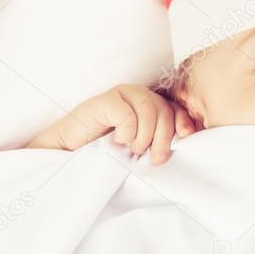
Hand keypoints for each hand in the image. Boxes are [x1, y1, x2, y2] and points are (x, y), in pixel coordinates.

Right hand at [26, 84, 202, 163]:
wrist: (68, 152)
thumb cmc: (103, 152)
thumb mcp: (137, 148)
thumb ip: (157, 140)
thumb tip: (184, 140)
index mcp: (148, 106)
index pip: (174, 108)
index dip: (182, 122)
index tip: (186, 138)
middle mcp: (137, 96)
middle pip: (164, 109)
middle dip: (164, 137)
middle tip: (154, 158)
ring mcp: (120, 96)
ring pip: (149, 109)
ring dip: (145, 136)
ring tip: (133, 149)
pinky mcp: (105, 100)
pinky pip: (127, 113)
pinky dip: (127, 131)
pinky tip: (117, 140)